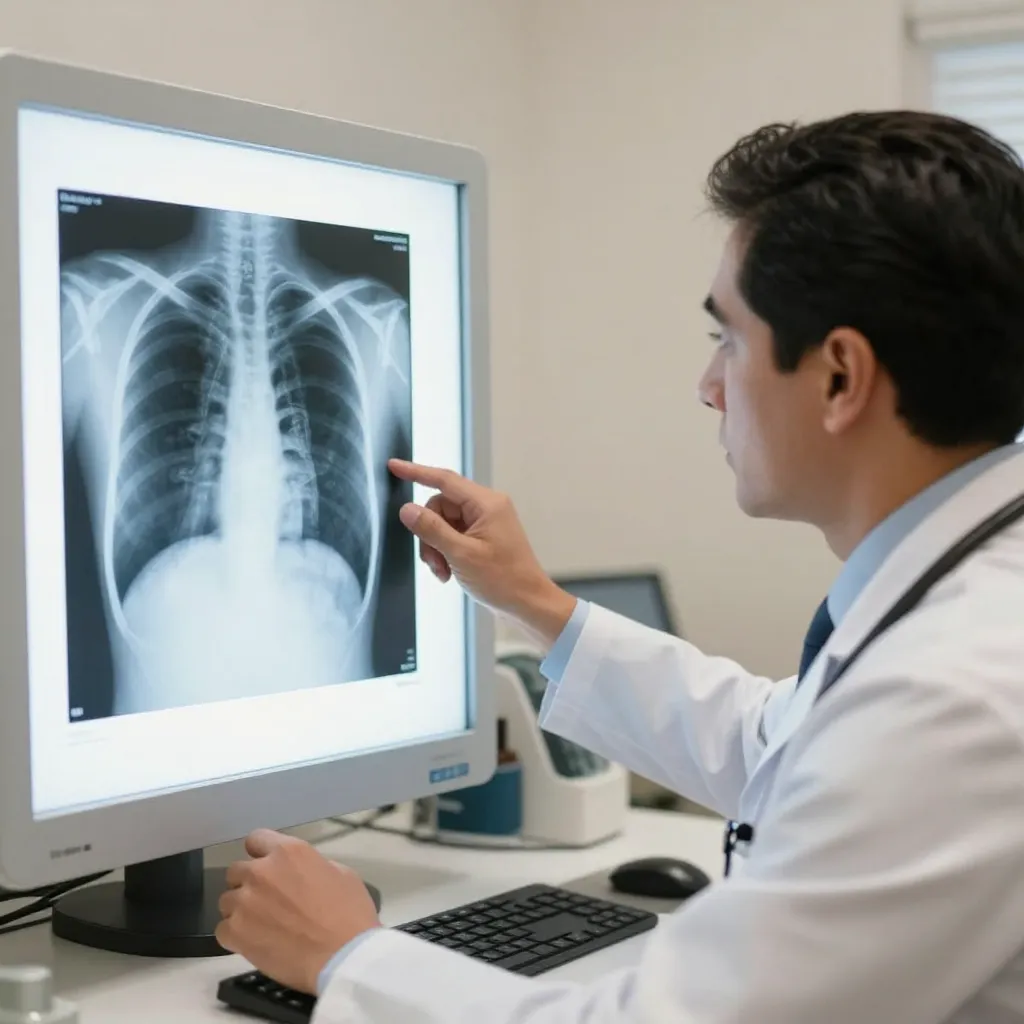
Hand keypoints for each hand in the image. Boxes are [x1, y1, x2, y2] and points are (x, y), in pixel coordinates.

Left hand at [215, 830, 379, 994]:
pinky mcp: (235, 933)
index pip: (256, 839)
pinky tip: (254, 942)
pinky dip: (235, 936)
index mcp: (288, 852)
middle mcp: (261, 871)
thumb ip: (311, 865)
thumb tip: (299, 873)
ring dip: (240, 910)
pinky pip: (223, 929)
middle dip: (248, 883)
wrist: (342, 956)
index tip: (267, 867)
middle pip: (236, 871)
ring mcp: (245, 902)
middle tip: (266, 901)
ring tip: (260, 926)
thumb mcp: (340, 873)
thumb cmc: (349, 914)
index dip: (260, 853)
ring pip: (227, 900)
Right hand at [388, 459, 575, 643]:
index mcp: (486, 504)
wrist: (528, 605)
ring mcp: (485, 524)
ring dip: (436, 548)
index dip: (416, 472)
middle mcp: (487, 508)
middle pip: (440, 507)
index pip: (444, 480)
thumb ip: (431, 529)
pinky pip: (453, 536)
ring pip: (443, 524)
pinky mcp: (482, 539)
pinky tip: (448, 573)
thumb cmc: (502, 580)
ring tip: (443, 572)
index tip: (392, 465)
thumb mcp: (461, 554)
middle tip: (433, 562)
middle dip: (429, 533)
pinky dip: (445, 553)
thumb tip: (406, 509)